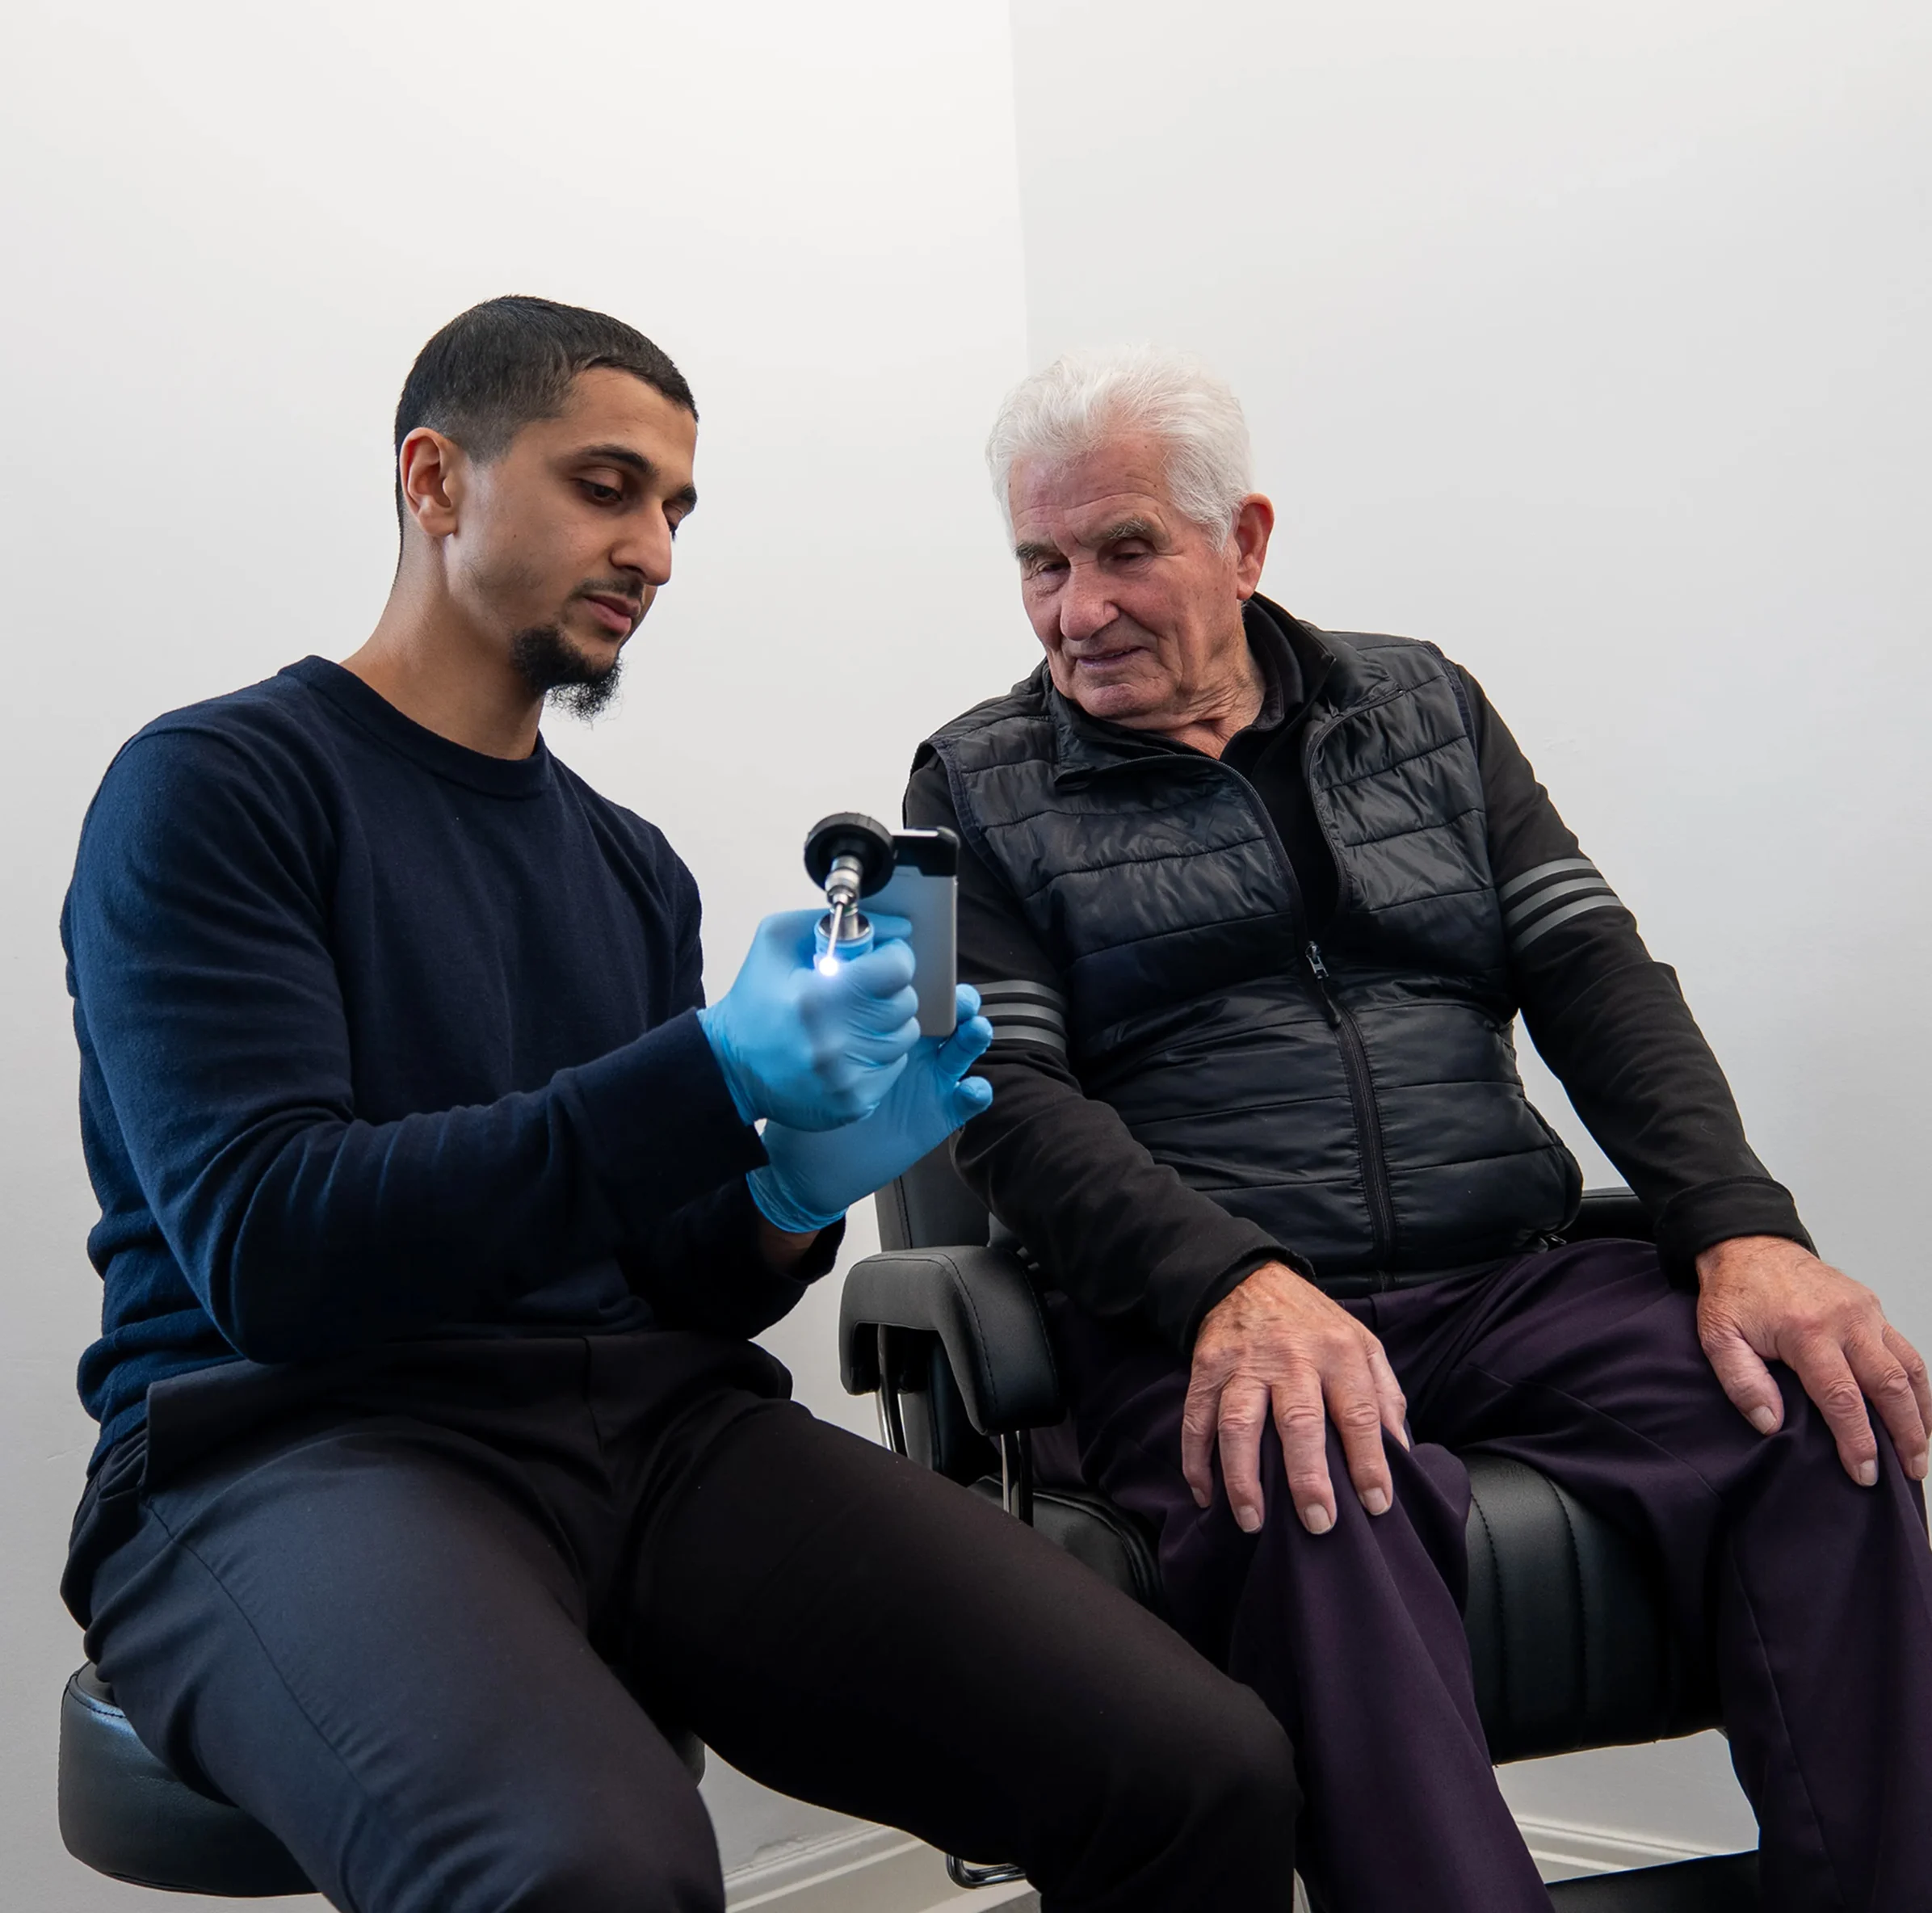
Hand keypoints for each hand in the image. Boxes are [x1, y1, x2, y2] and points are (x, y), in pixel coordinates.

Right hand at [698, 909, 918, 1129]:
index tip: (882, 959)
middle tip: (863, 990)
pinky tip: (850, 1048)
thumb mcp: (777, 938)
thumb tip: (899, 927)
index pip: (897, 970)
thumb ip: (836, 922)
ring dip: (886, 1023)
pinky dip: (879, 1055)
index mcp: (816, 996)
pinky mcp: (853, 1104)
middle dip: (889, 990)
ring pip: (904, 1036)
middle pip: (905, 1003)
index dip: (895, 957)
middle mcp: (833, 1041)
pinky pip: (895, 1067)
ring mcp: (845, 1078)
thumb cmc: (757, 997)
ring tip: (854, 1020)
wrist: (730, 1067)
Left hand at [749, 986, 993, 1231]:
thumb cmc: (807, 1094)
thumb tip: (829, 961)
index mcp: (887, 1022)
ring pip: (964, 1049)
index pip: (918, 991)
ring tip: (975, 1030)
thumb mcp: (813, 1045)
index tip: (930, 968)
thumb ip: (826, 1008)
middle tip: (960, 999)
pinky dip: (977, 1092)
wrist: (811, 1156)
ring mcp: (931, 1078)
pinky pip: (968, 1100)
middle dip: (962, 1002)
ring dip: (975, 1037)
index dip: (930, 978)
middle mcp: (916, 1046)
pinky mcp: (940, 1112)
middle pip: (951, 1014)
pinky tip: (972, 1089)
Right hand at [1181, 1261, 1408, 1536]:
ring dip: (1244, 1477)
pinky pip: (1196, 1419)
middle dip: (1307, 1476)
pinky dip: (1195, 1460)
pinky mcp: (1206, 1369)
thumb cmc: (1313, 1324)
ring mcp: (1244, 1364)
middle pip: (1298, 1421)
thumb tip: (1403, 1453)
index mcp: (1337, 1352)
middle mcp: (1291, 1357)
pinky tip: (1205, 1495)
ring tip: (1253, 1522)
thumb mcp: (1362, 1342)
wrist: (1249, 1279)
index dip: (1369, 1462)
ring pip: (1239, 1424)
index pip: (1358, 1413)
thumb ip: (1384, 1395)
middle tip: (1317, 1523)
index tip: (1376, 1505)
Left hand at [1696, 1235, 1929, 1484]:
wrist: (1747, 1244)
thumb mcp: (1718, 1336)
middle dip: (1905, 1435)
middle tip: (1910, 1472)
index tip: (1864, 1474)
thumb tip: (1771, 1424)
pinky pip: (1905, 1350)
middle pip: (1890, 1386)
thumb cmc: (1733, 1294)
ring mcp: (1865, 1311)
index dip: (1857, 1441)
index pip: (1842, 1398)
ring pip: (1909, 1368)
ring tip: (1921, 1450)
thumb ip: (1741, 1381)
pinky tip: (1918, 1410)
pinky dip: (1918, 1384)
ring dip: (1921, 1413)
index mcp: (1807, 1330)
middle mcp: (1845, 1320)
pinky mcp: (1872, 1306)